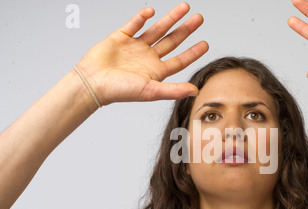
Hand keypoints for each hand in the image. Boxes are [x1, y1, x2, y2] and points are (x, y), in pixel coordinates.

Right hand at [76, 3, 208, 105]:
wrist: (92, 83)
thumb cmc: (120, 91)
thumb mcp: (151, 91)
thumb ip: (174, 90)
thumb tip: (195, 91)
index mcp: (156, 72)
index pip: (180, 60)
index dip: (193, 52)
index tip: (205, 43)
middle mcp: (148, 58)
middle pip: (172, 41)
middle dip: (186, 29)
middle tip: (199, 18)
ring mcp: (135, 47)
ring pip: (157, 30)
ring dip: (170, 19)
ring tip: (184, 7)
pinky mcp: (120, 38)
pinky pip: (134, 24)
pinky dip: (142, 17)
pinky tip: (152, 11)